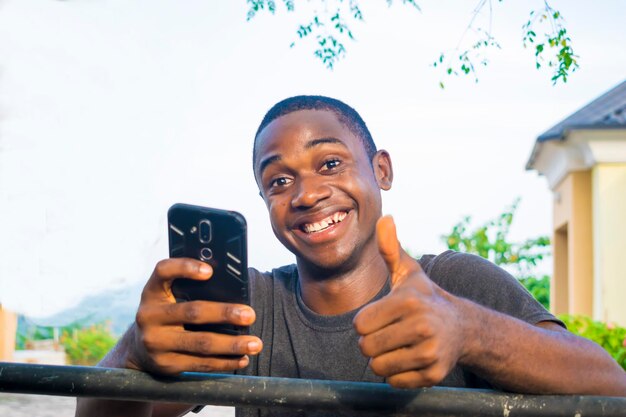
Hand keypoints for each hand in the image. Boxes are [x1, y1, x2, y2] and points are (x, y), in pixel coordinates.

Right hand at [127, 258, 262, 374]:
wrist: (139, 349)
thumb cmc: (166, 314)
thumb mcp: (168, 298)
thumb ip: (189, 289)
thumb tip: (233, 290)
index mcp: (153, 291)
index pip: (164, 271)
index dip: (185, 268)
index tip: (210, 271)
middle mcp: (150, 315)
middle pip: (193, 312)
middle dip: (225, 313)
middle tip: (249, 315)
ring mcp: (156, 341)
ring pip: (201, 343)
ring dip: (232, 344)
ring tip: (254, 343)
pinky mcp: (165, 364)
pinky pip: (201, 363)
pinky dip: (224, 362)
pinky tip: (242, 358)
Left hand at [353, 216, 465, 388]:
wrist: (463, 327)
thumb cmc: (425, 297)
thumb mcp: (409, 272)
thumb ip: (390, 248)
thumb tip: (385, 218)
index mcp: (408, 301)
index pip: (360, 324)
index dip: (365, 322)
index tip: (381, 317)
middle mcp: (421, 327)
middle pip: (366, 347)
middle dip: (372, 342)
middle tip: (388, 333)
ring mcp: (429, 352)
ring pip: (378, 367)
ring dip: (382, 359)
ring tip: (398, 345)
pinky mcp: (434, 374)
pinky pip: (394, 382)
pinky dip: (396, 374)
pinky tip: (409, 358)